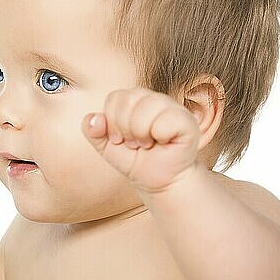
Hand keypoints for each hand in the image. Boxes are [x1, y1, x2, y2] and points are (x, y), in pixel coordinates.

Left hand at [82, 87, 200, 193]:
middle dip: (125, 129)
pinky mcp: (187, 121)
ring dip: (141, 133)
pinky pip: (167, 119)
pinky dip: (160, 135)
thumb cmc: (135, 160)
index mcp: (134, 99)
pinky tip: (163, 142)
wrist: (159, 182)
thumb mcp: (106, 146)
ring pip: (147, 107)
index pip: (114, 97)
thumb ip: (92, 130)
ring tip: (147, 143)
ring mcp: (172, 107)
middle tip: (135, 143)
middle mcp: (153, 98)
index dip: (112, 122)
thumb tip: (94, 118)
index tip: (121, 138)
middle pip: (128, 100)